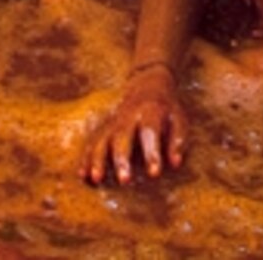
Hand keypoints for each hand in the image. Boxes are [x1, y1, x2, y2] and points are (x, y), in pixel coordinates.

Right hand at [81, 66, 186, 185]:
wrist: (148, 83)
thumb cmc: (166, 109)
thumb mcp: (178, 119)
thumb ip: (177, 140)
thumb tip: (175, 163)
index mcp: (150, 111)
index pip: (150, 132)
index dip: (152, 153)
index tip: (154, 174)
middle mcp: (128, 116)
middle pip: (122, 137)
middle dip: (121, 159)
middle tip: (124, 180)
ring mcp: (113, 121)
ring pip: (102, 139)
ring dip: (98, 159)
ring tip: (96, 179)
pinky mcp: (104, 127)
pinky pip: (92, 142)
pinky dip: (86, 158)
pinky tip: (84, 175)